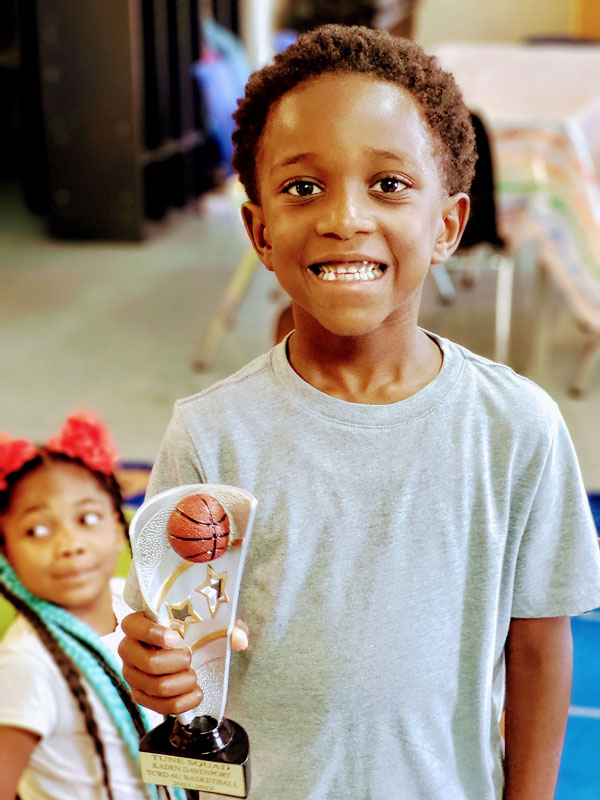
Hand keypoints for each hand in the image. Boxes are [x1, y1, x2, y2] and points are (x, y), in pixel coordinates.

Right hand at [118, 611, 248, 715]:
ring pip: (154, 686)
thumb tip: (240, 639)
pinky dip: (180, 703)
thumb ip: (227, 626)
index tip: (177, 638)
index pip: (131, 626)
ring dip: (181, 684)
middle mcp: (128, 649)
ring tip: (194, 677)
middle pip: (148, 663)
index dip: (153, 633)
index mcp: (137, 624)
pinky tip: (195, 694)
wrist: (185, 651)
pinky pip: (157, 707)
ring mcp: (132, 674)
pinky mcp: (140, 695)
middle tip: (190, 658)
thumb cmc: (191, 630)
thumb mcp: (208, 622)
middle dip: (176, 663)